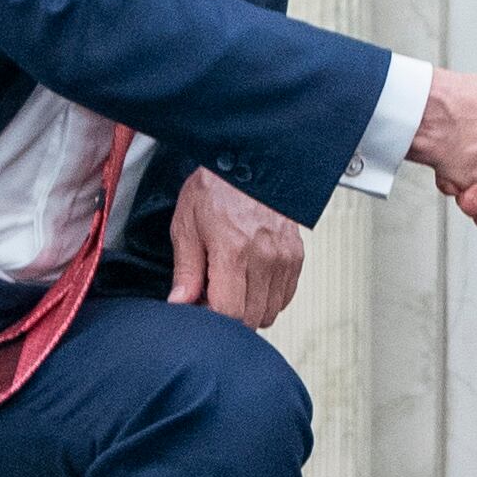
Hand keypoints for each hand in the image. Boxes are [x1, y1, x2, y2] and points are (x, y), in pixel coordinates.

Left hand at [167, 164, 304, 329]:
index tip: (200, 307)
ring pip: (270, 312)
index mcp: (234, 251)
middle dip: (228, 317)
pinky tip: (249, 282)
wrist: (251, 158)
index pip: (229, 313)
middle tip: (211, 297)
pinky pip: (284, 297)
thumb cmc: (217, 186)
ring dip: (249, 309)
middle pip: (251, 318)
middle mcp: (265, 257)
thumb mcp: (186, 224)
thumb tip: (180, 302)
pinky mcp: (296, 257)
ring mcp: (284, 258)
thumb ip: (185, 270)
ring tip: (231, 287)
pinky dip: (267, 298)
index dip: (211, 318)